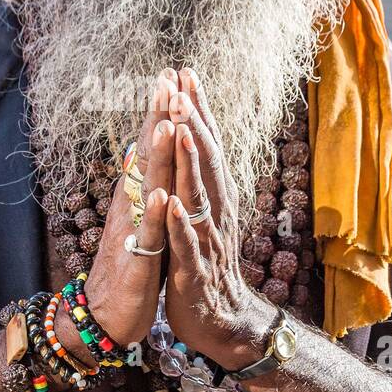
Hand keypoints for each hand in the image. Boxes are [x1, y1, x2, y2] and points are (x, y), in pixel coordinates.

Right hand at [54, 71, 176, 362]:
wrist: (102, 315)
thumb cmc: (126, 266)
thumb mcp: (138, 220)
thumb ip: (142, 186)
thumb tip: (142, 150)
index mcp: (137, 195)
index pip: (150, 145)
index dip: (161, 111)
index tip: (172, 75)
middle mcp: (132, 205)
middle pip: (146, 153)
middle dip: (158, 116)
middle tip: (166, 78)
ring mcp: (133, 230)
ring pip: (148, 187)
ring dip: (158, 154)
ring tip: (168, 120)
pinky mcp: (139, 260)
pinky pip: (149, 234)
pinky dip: (157, 213)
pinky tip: (163, 193)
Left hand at [163, 68, 276, 370]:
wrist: (221, 320)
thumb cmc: (205, 262)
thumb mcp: (201, 214)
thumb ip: (197, 177)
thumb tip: (189, 134)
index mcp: (214, 196)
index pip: (207, 144)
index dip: (198, 109)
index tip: (186, 72)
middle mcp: (215, 211)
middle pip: (206, 160)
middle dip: (193, 122)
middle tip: (182, 86)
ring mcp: (206, 240)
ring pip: (198, 195)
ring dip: (189, 161)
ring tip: (180, 127)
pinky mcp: (193, 270)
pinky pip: (186, 244)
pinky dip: (178, 223)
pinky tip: (170, 203)